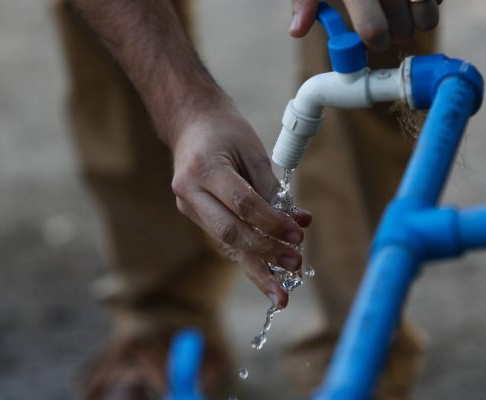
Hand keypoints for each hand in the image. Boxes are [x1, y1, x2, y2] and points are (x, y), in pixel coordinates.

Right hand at [170, 101, 311, 308]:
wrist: (190, 124)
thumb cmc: (226, 131)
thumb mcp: (253, 151)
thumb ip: (271, 189)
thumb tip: (297, 224)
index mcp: (205, 168)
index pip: (243, 205)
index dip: (273, 223)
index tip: (298, 236)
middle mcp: (190, 191)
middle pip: (229, 233)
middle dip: (265, 254)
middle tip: (294, 265)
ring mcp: (187, 206)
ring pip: (225, 243)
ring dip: (256, 267)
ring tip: (280, 291)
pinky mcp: (194, 215)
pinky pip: (223, 239)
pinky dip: (247, 255)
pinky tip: (268, 272)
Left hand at [289, 0, 440, 50]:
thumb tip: (296, 31)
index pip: (373, 31)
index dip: (374, 41)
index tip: (372, 39)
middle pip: (402, 32)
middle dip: (395, 34)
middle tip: (386, 23)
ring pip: (427, 18)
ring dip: (417, 22)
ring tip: (405, 12)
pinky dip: (431, 0)